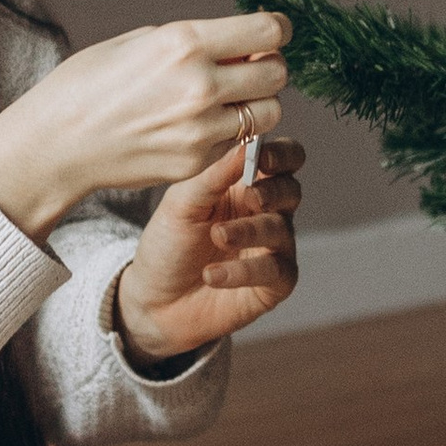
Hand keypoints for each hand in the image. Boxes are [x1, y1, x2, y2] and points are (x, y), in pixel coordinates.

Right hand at [0, 13, 289, 244]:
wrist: (55, 145)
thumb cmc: (86, 85)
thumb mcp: (137, 42)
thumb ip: (192, 41)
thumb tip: (235, 43)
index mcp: (184, 42)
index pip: (266, 32)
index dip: (276, 30)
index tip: (272, 33)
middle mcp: (199, 84)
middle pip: (277, 74)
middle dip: (268, 68)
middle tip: (249, 69)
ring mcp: (200, 128)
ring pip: (268, 113)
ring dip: (256, 104)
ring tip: (226, 100)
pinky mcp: (195, 161)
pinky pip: (236, 142)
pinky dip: (228, 132)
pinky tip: (197, 125)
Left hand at [118, 136, 305, 364]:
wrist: (154, 300)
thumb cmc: (169, 245)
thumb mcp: (182, 203)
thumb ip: (213, 175)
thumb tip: (244, 145)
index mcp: (247, 184)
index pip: (282, 159)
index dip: (281, 154)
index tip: (262, 157)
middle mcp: (266, 213)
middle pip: (292, 190)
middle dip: (272, 191)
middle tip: (248, 197)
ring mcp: (273, 249)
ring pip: (281, 230)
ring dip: (249, 231)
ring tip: (217, 236)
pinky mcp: (273, 285)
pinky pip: (274, 271)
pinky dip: (243, 272)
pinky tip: (212, 274)